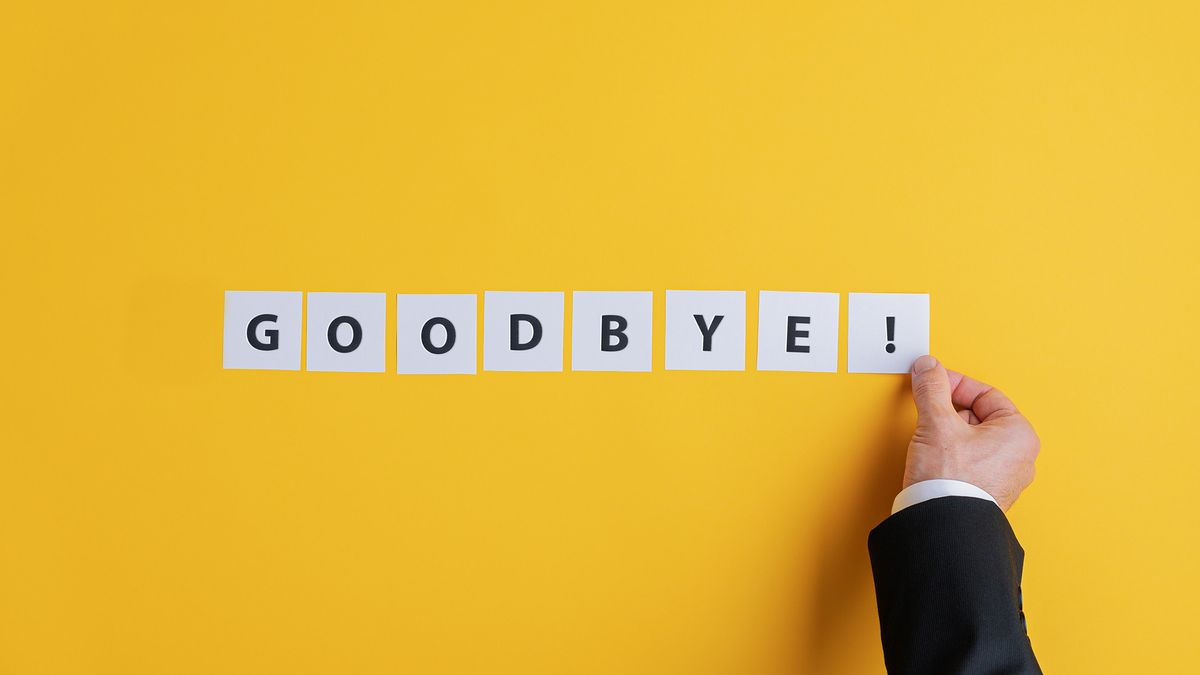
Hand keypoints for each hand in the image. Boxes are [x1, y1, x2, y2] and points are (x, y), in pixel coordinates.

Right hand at [905, 355, 1039, 510]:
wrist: (942, 525)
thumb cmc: (951, 480)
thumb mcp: (937, 422)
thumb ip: (932, 388)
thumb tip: (927, 367)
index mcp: (1019, 434)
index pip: (986, 394)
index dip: (954, 384)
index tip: (933, 381)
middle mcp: (1019, 457)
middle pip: (978, 416)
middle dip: (949, 411)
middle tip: (927, 410)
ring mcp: (1004, 478)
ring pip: (972, 440)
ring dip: (948, 434)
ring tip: (929, 439)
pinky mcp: (987, 493)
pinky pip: (969, 462)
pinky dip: (950, 455)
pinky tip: (934, 459)